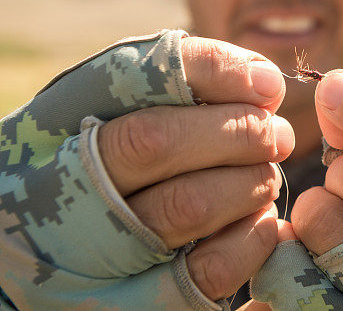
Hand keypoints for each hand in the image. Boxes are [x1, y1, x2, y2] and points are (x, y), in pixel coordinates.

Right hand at [0, 30, 296, 308]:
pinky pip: (208, 271)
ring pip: (187, 206)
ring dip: (249, 182)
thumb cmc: (110, 170)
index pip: (130, 76)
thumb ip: (183, 86)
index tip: (268, 85)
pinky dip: (251, 238)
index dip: (211, 72)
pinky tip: (257, 220)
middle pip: (156, 142)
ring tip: (265, 174)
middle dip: (239, 131)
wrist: (63, 260)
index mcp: (50, 129)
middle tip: (276, 133)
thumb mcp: (123, 116)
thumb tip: (264, 82)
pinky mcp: (133, 306)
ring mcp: (90, 254)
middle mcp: (55, 189)